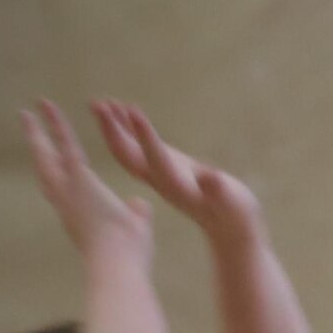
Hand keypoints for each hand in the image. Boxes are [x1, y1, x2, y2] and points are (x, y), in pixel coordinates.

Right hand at [20, 99, 147, 259]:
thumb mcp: (136, 229)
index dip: (54, 174)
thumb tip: (140, 206)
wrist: (120, 265)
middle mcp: (65, 203)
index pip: (62, 190)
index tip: (48, 162)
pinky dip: (57, 126)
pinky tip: (49, 108)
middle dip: (36, 147)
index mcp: (79, 215)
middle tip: (27, 128)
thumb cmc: (130, 257)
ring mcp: (68, 191)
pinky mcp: (79, 181)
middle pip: (44, 169)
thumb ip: (136, 214)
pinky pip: (66, 147)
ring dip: (37, 132)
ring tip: (29, 112)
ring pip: (46, 156)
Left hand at [91, 99, 260, 244]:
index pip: (154, 156)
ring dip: (112, 127)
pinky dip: (126, 130)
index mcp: (175, 185)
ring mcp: (157, 175)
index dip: (144, 133)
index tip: (132, 109)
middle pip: (127, 154)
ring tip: (101, 102)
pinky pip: (136, 148)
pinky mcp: (161, 169)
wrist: (230, 230)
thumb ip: (220, 189)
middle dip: (111, 129)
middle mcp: (159, 180)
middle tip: (97, 104)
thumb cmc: (235, 213)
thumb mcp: (232, 200)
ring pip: (126, 150)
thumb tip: (210, 177)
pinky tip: (122, 112)